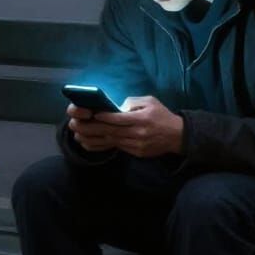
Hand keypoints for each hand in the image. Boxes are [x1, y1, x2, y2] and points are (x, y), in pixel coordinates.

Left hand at [68, 97, 183, 157]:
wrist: (177, 135)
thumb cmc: (162, 115)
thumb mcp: (150, 101)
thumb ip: (132, 102)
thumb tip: (116, 106)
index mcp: (142, 119)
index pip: (118, 118)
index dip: (103, 117)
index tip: (91, 114)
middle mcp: (139, 133)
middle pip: (111, 131)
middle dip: (93, 128)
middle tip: (77, 125)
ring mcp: (137, 145)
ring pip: (113, 141)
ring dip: (95, 138)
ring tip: (80, 135)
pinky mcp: (137, 153)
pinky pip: (118, 148)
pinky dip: (105, 145)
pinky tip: (94, 142)